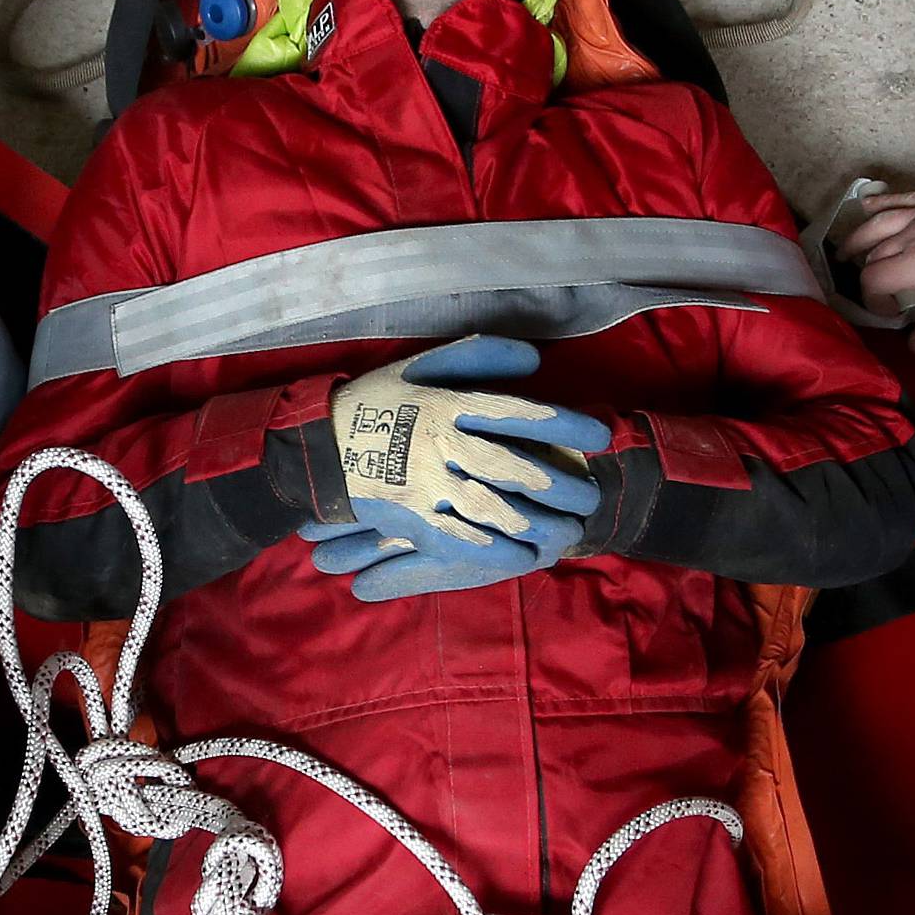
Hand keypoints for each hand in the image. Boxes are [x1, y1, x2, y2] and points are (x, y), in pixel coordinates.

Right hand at [312, 335, 609, 598]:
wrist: (314, 445)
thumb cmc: (374, 401)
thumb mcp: (421, 365)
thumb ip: (479, 356)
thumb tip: (535, 358)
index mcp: (448, 404)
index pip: (519, 414)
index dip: (565, 425)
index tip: (600, 436)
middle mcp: (443, 444)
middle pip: (516, 468)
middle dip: (563, 485)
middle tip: (591, 496)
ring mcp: (426, 486)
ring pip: (495, 509)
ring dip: (539, 524)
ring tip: (568, 532)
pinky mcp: (411, 520)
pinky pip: (461, 542)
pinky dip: (496, 552)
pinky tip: (523, 557)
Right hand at [847, 190, 914, 353]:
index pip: (874, 280)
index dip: (873, 299)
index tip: (891, 312)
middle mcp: (910, 237)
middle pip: (873, 254)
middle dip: (866, 274)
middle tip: (872, 290)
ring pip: (877, 224)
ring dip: (857, 238)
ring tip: (846, 250)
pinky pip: (900, 199)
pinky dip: (879, 201)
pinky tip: (867, 203)